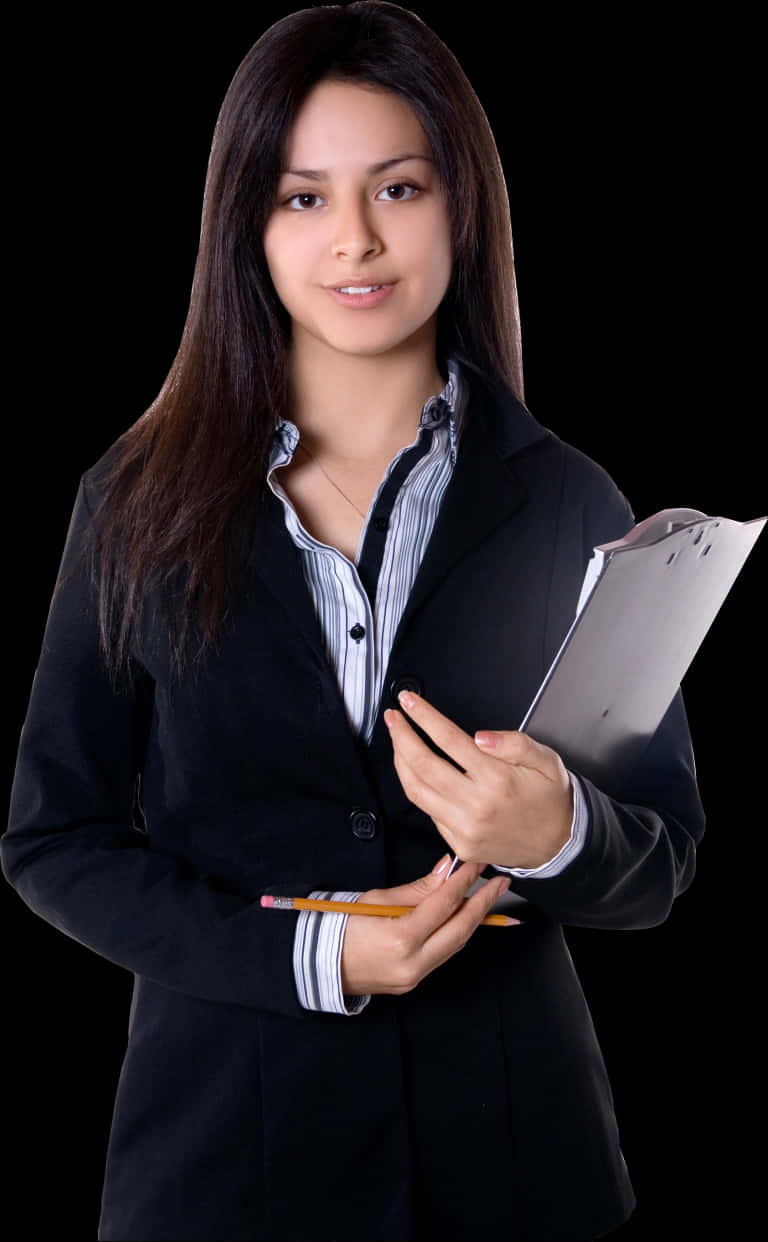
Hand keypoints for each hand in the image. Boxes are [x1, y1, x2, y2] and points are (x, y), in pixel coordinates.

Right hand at [340, 858, 512, 995]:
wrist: (317, 965)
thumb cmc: (340, 925)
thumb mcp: (375, 899)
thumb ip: (417, 889)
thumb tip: (447, 869)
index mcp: (401, 937)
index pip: (444, 904)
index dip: (464, 881)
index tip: (478, 863)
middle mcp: (413, 962)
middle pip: (460, 929)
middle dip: (483, 903)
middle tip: (501, 882)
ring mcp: (415, 976)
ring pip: (456, 945)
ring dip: (473, 919)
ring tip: (487, 897)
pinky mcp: (413, 982)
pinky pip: (443, 955)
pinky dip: (455, 933)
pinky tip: (463, 917)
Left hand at [383, 692, 572, 869]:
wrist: (558, 843)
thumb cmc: (550, 799)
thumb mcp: (546, 760)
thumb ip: (515, 743)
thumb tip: (482, 736)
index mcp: (497, 779)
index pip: (448, 739)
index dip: (423, 716)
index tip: (409, 701)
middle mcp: (477, 804)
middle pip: (423, 764)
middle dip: (401, 735)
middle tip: (394, 717)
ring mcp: (465, 827)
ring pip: (416, 790)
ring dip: (400, 762)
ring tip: (397, 741)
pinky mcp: (459, 843)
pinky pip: (428, 812)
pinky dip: (417, 788)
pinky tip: (415, 772)